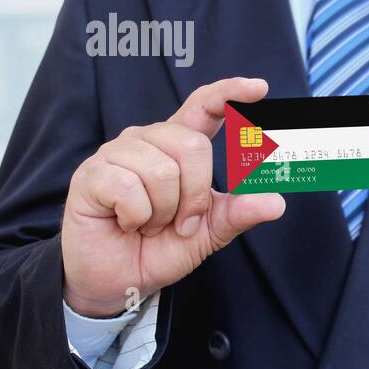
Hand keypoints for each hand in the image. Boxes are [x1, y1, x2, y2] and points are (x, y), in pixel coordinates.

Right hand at [61, 77, 285, 316]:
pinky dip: (137, 216)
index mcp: (177, 146)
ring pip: (162, 170)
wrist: (119, 280)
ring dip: (163, 211)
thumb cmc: (160, 248)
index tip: (259, 88)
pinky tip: (125, 223)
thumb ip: (239, 213)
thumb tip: (277, 202)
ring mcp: (116, 153)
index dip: (229, 93)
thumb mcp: (209, 233)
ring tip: (148, 224)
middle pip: (193, 146)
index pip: (203, 107)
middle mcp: (147, 140)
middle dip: (196, 196)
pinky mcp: (91, 174)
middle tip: (181, 224)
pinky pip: (129, 187)